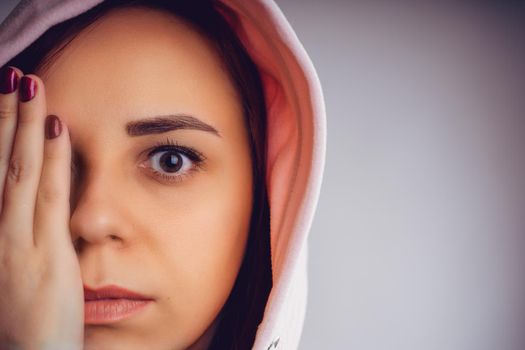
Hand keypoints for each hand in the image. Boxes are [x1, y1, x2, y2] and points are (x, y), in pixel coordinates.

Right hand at [0, 67, 83, 349]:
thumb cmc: (22, 315)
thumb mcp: (15, 264)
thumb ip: (22, 227)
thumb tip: (36, 191)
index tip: (4, 97)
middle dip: (5, 116)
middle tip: (14, 77)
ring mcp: (16, 240)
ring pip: (19, 171)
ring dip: (24, 126)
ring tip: (31, 88)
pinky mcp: (45, 253)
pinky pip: (48, 198)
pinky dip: (51, 161)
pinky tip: (57, 130)